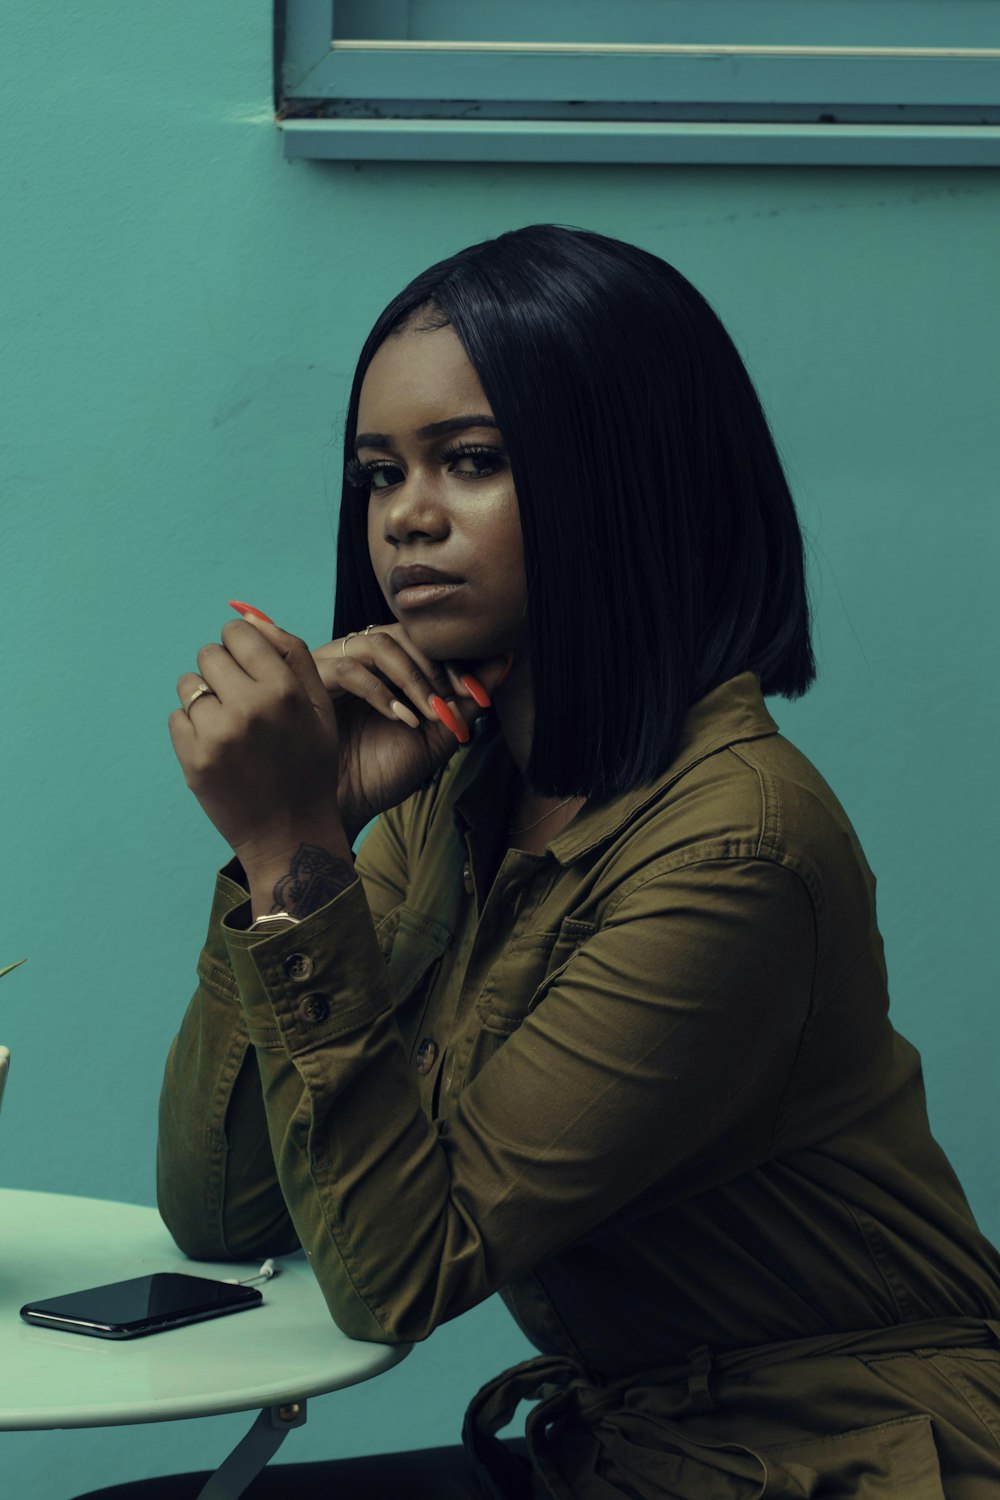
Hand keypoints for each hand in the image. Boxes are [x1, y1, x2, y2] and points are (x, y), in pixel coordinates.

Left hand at [169, 618, 343, 871]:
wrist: (291, 834)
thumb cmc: (309, 764)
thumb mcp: (319, 707)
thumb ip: (291, 654)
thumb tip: (248, 615)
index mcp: (284, 690)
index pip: (237, 634)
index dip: (241, 648)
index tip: (249, 669)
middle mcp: (249, 708)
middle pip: (208, 655)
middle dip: (222, 672)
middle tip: (241, 702)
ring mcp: (216, 736)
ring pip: (188, 686)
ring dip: (204, 700)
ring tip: (231, 728)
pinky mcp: (192, 760)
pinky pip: (177, 718)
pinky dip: (193, 730)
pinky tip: (220, 751)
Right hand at [310, 623, 511, 835]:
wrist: (343, 805)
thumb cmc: (384, 772)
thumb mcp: (437, 735)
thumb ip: (467, 699)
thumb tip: (504, 660)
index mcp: (389, 667)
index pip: (426, 641)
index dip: (455, 661)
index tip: (474, 693)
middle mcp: (362, 659)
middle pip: (405, 634)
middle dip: (437, 667)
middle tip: (454, 700)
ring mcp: (334, 666)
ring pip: (379, 644)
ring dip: (413, 677)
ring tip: (429, 714)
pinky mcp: (311, 682)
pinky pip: (349, 669)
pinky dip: (382, 693)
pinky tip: (402, 720)